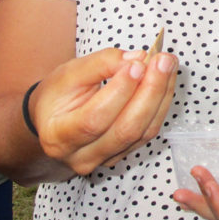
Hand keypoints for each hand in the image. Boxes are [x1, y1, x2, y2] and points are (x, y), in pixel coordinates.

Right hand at [31, 49, 177, 175]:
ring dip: (160, 96)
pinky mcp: (123, 154)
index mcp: (59, 137)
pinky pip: (148, 132)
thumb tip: (137, 58)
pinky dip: (160, 104)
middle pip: (125, 130)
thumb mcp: (68, 74)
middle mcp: (81, 156)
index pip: (94, 119)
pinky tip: (165, 81)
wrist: (51, 121)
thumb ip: (100, 64)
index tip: (137, 64)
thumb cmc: (56, 96)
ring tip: (167, 65)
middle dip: (149, 92)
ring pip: (142, 133)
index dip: (120, 92)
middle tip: (163, 61)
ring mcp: (104, 160)